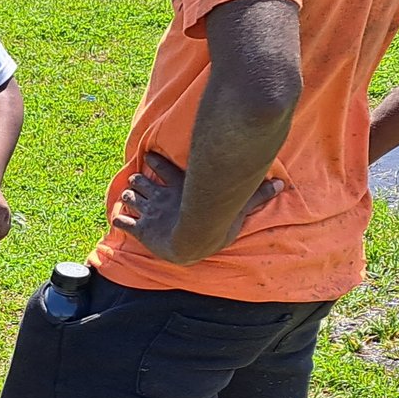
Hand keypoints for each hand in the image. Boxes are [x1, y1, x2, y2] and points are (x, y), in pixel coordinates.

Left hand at [110, 150, 284, 263]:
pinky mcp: (140, 229)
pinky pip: (123, 222)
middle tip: (135, 178)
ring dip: (128, 195)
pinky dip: (118, 219)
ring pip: (131, 197)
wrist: (192, 241)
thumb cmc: (216, 223)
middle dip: (138, 180)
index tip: (147, 156)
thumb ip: (257, 195)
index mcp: (179, 187)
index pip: (164, 168)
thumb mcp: (237, 206)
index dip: (155, 161)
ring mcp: (149, 212)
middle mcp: (161, 196)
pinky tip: (116, 219)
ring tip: (127, 194)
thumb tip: (282, 184)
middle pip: (143, 181)